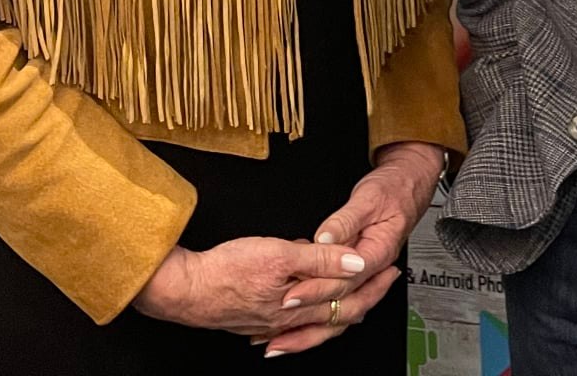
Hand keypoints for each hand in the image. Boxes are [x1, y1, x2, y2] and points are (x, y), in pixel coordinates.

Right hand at [131, 237, 370, 338]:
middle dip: (366, 297)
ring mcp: (273, 324)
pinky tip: (306, 313)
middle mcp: (290, 320)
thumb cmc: (225, 271)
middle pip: (338, 314)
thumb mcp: (279, 253)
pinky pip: (294, 324)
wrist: (185, 289)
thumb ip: (320, 258)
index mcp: (300, 304)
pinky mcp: (256, 320)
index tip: (390, 270)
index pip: (349, 296)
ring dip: (339, 309)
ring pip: (317, 322)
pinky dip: (309, 318)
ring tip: (356, 297)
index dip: (373, 282)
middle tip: (385, 282)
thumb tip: (355, 260)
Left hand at [262, 141, 442, 355]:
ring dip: (312, 323)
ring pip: (341, 307)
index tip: (292, 293)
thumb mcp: (368, 199)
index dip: (317, 288)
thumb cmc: (393, 189)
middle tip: (280, 317)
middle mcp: (372, 267)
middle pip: (343, 301)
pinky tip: (297, 315)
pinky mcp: (356, 268)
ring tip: (282, 336)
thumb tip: (325, 239)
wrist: (409, 182)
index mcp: (378, 253)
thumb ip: (344, 222)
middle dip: (310, 312)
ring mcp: (365, 271)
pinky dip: (318, 308)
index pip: (345, 279)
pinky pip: (338, 294)